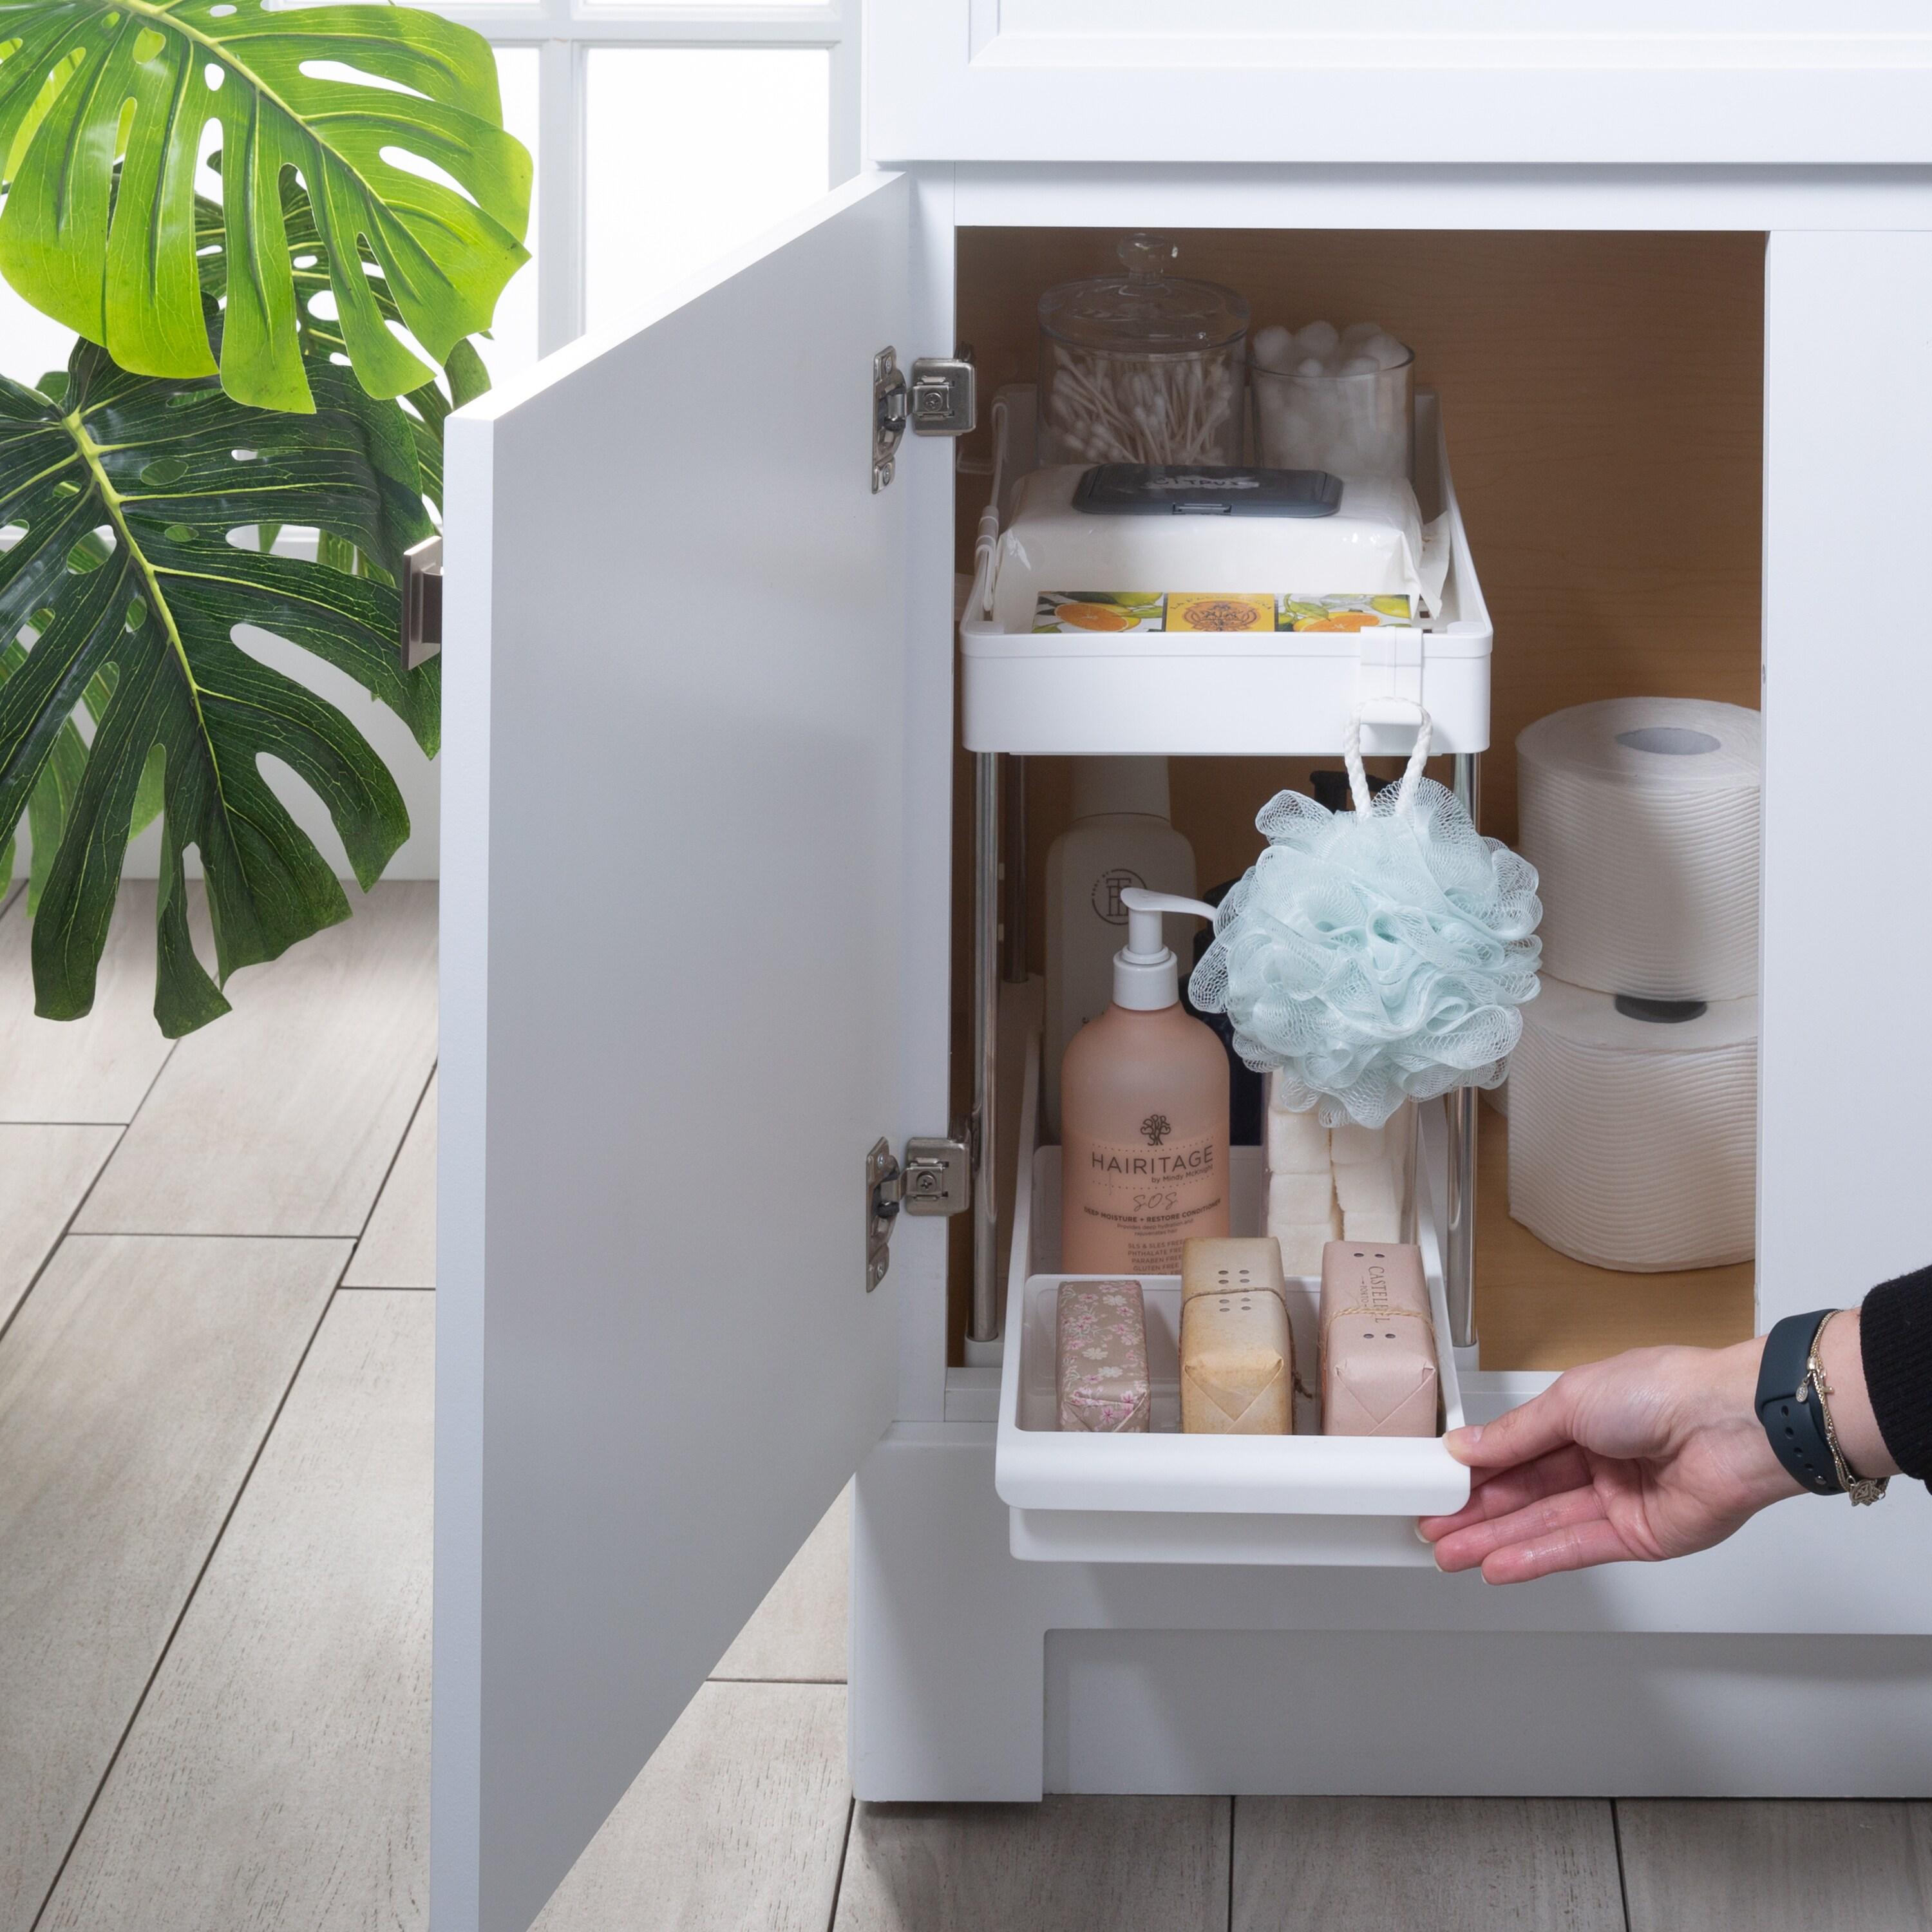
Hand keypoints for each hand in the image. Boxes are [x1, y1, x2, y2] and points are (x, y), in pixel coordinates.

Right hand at [1418, 1339, 1801, 1583]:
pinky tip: (1497, 1566)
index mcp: (1583, 1414)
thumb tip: (1466, 1447)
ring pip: (1543, 1523)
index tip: (1436, 1484)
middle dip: (1476, 1512)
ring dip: (1495, 1540)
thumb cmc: (1661, 1390)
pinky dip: (1534, 1558)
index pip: (1515, 1448)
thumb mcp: (1568, 1401)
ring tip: (1450, 1554)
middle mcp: (1599, 1457)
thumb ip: (1514, 1435)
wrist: (1730, 1425)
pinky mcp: (1638, 1536)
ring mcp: (1618, 1499)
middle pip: (1525, 1491)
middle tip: (1433, 1528)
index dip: (1475, 1469)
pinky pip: (1576, 1549)